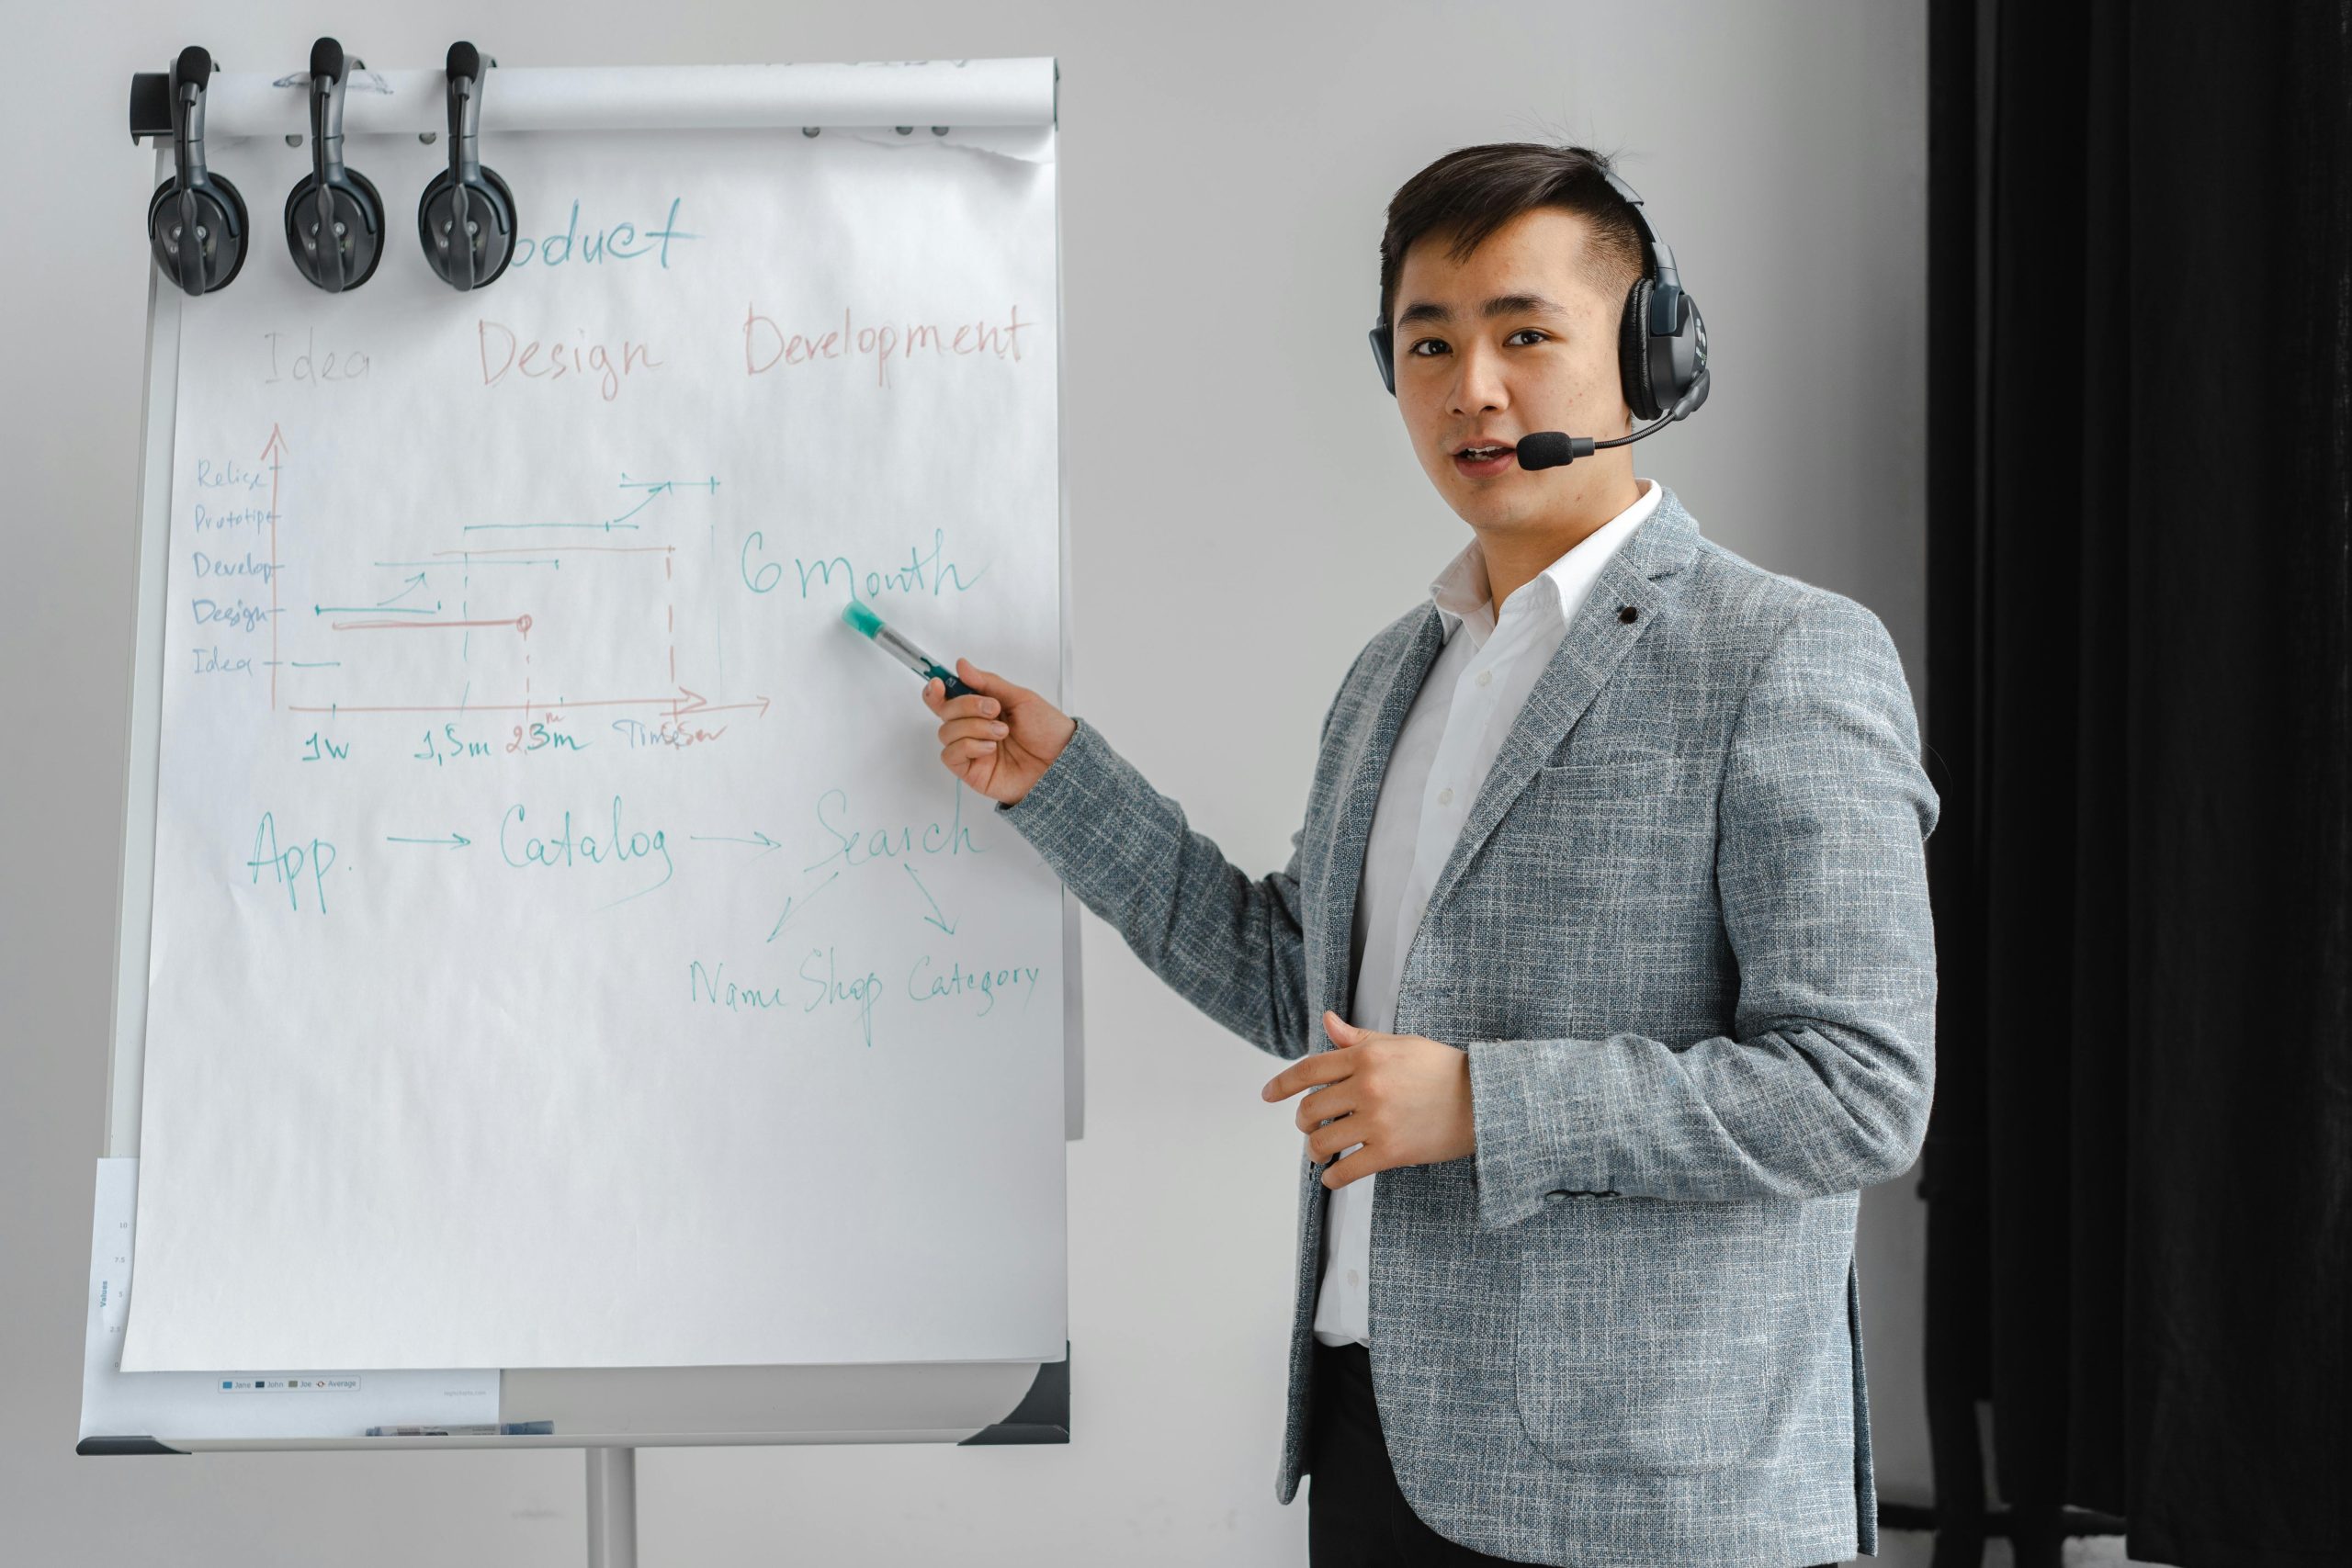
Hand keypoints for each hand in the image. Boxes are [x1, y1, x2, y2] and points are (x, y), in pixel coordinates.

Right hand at [923, 656, 1076, 806]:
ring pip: (946, 732)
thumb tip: (962, 666)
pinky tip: (990, 748)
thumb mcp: (1021, 698)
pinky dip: (968, 746)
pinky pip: (950, 755)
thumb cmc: (1048, 731)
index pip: (948, 698)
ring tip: (1001, 732)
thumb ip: (988, 683)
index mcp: (983, 708)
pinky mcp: (971, 771)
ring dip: (973, 727)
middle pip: (945, 712)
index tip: (939, 682)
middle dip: (966, 705)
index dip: (937, 689)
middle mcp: (974, 728)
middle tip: (994, 709)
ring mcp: (971, 750)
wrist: (1062, 763)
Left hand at [1260, 1011, 1476, 1188]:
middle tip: (1310, 1129)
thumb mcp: (1400, 1044)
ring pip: (1322, 1141)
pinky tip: (1334, 1176)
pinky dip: (1333, 1178)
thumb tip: (1326, 1021)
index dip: (1282, 1085)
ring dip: (1316, 1151)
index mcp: (1366, 1056)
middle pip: (1310, 1110)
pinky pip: (1346, 1170)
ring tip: (1322, 1153)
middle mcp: (1367, 1086)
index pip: (1309, 1069)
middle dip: (1304, 1123)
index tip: (1267, 1096)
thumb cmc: (1443, 1069)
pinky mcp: (1390, 1152)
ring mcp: (1377, 1121)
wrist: (1486, 1099)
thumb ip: (1358, 1039)